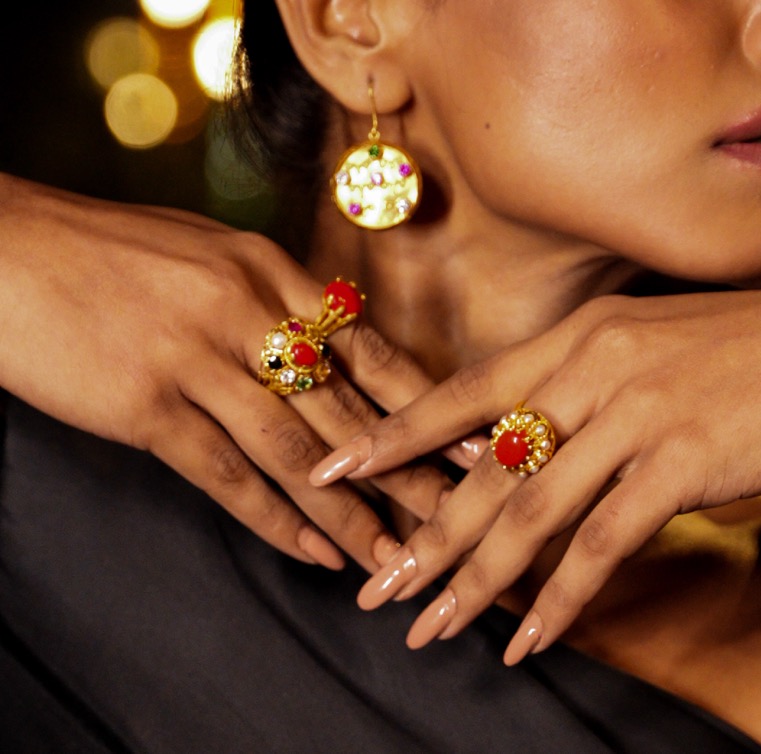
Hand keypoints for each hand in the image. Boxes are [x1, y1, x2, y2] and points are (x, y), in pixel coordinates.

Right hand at [0, 174, 474, 571]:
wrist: (2, 249)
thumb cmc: (107, 252)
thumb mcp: (208, 254)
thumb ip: (274, 298)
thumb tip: (333, 336)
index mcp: (269, 272)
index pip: (369, 349)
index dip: (428, 405)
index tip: (475, 445)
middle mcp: (246, 312)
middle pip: (348, 408)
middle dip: (412, 472)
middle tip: (464, 518)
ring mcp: (196, 358)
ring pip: (298, 451)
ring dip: (354, 513)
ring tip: (397, 558)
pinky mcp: (145, 405)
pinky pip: (225, 474)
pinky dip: (275, 519)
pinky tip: (314, 552)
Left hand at [310, 246, 760, 658]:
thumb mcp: (673, 346)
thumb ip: (606, 387)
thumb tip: (554, 444)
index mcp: (587, 331)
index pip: (467, 388)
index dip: (397, 433)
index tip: (339, 467)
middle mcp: (597, 362)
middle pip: (484, 463)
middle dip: (423, 533)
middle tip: (374, 586)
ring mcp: (638, 408)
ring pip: (528, 510)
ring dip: (473, 579)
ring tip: (431, 627)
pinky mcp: (684, 458)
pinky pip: (600, 544)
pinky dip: (560, 599)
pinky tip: (531, 639)